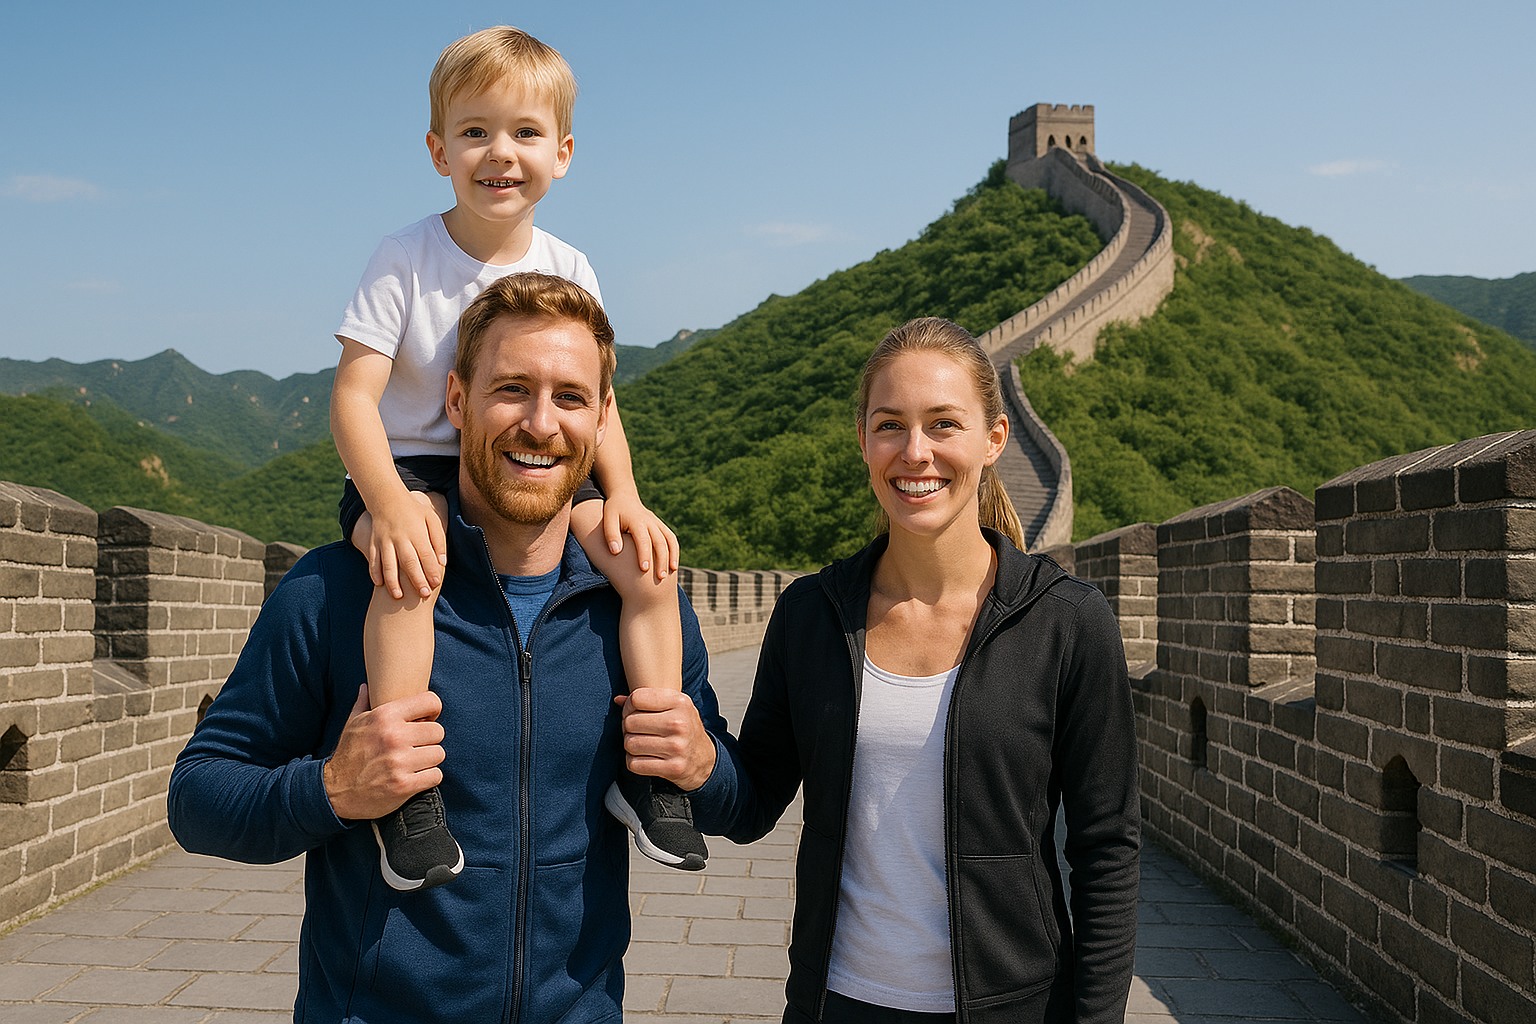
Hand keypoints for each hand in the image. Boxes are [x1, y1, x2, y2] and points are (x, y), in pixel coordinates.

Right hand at [323, 685, 446, 819]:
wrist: (335, 792)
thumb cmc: (348, 755)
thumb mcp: (353, 724)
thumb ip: (364, 703)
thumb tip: (367, 686)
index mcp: (384, 716)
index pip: (430, 701)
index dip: (432, 711)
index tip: (426, 720)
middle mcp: (394, 736)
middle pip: (438, 731)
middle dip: (430, 740)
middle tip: (418, 746)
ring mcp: (400, 761)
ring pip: (439, 754)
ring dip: (430, 760)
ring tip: (415, 762)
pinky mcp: (404, 784)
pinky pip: (435, 775)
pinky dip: (428, 778)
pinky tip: (415, 777)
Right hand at [359, 491, 447, 599]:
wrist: (387, 498)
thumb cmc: (414, 511)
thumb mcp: (431, 519)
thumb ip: (439, 540)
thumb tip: (443, 562)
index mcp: (416, 532)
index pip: (426, 554)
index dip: (431, 569)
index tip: (436, 583)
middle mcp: (400, 537)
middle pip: (409, 561)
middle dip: (416, 579)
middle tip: (423, 594)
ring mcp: (385, 540)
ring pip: (388, 563)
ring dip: (393, 581)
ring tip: (398, 596)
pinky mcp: (373, 542)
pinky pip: (373, 559)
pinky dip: (374, 572)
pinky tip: (379, 584)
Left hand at [600, 492, 679, 582]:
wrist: (624, 497)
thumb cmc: (614, 511)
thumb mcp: (608, 520)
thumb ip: (611, 535)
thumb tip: (616, 551)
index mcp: (637, 520)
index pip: (643, 539)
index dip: (644, 554)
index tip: (644, 569)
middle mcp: (650, 521)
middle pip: (660, 541)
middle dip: (661, 560)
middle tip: (660, 578)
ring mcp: (658, 523)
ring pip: (669, 540)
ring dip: (672, 555)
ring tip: (671, 572)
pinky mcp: (661, 526)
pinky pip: (671, 539)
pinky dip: (674, 551)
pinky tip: (673, 565)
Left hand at [617, 688, 715, 791]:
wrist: (703, 759)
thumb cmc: (684, 728)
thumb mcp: (673, 706)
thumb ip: (647, 699)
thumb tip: (618, 700)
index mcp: (680, 702)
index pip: (637, 698)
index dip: (629, 706)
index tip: (634, 712)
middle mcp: (679, 723)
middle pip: (630, 722)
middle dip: (628, 728)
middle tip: (637, 731)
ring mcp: (677, 747)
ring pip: (630, 744)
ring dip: (630, 745)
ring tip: (641, 744)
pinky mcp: (672, 768)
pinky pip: (634, 764)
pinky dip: (634, 762)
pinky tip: (644, 757)